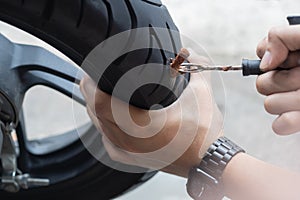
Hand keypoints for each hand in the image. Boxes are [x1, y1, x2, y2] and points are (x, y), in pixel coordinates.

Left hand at [80, 56, 223, 176]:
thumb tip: (189, 52)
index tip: (90, 73)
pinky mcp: (135, 160)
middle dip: (90, 94)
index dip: (91, 86)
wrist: (208, 161)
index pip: (102, 103)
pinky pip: (110, 145)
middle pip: (96, 114)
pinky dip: (104, 132)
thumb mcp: (202, 95)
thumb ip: (196, 67)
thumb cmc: (204, 134)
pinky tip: (106, 125)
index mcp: (143, 124)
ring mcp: (131, 153)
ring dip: (95, 111)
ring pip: (101, 130)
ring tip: (95, 96)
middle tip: (90, 79)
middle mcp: (131, 141)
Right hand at [256, 25, 299, 134]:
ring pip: (270, 105)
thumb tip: (265, 61)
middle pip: (261, 85)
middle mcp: (288, 78)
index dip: (275, 58)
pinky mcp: (298, 119)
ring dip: (291, 100)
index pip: (261, 57)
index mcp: (290, 56)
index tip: (296, 57)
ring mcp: (292, 100)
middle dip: (285, 80)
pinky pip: (280, 126)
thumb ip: (281, 37)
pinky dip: (288, 121)